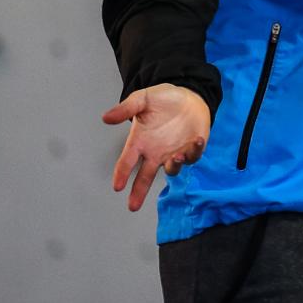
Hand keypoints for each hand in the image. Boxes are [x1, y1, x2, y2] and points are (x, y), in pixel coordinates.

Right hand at [103, 84, 210, 211]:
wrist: (188, 96)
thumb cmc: (162, 99)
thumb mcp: (143, 99)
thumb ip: (126, 108)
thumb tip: (106, 118)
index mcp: (140, 142)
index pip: (127, 161)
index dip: (122, 173)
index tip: (117, 186)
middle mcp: (155, 152)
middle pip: (144, 177)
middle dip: (138, 191)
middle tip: (132, 206)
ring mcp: (173, 153)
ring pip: (171, 168)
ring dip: (173, 165)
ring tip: (175, 157)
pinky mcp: (192, 149)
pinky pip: (193, 156)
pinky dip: (194, 151)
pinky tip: (196, 140)